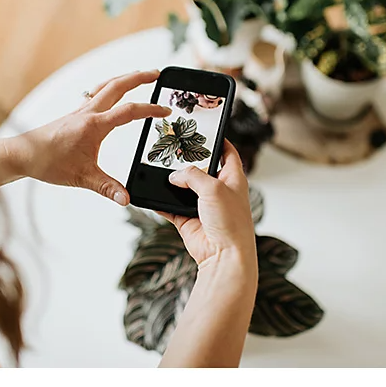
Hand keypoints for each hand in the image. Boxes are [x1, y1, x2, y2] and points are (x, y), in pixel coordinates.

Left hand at [11, 70, 170, 205]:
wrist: (23, 154)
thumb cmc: (48, 162)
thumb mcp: (82, 178)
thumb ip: (107, 188)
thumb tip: (126, 199)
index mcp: (93, 125)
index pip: (128, 111)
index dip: (150, 110)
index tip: (166, 111)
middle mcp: (88, 113)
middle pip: (117, 86)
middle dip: (139, 77)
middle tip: (157, 73)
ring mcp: (80, 112)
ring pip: (105, 86)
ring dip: (124, 78)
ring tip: (139, 76)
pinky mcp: (74, 115)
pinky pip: (95, 94)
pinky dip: (109, 88)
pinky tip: (111, 94)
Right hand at [162, 141, 256, 279]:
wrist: (223, 255)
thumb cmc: (231, 223)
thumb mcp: (213, 188)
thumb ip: (192, 176)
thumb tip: (174, 176)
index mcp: (233, 179)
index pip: (227, 153)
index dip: (218, 141)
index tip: (206, 130)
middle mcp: (218, 191)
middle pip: (200, 169)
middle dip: (187, 161)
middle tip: (173, 148)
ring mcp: (202, 206)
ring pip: (183, 188)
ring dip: (171, 183)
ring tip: (158, 169)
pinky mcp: (188, 220)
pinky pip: (170, 208)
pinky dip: (161, 203)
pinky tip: (152, 195)